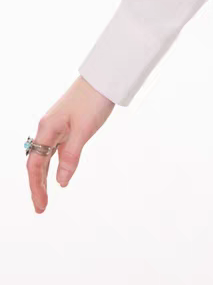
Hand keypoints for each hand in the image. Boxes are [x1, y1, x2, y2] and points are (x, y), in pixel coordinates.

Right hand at [27, 76, 115, 212]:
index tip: (41, 206)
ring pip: (45, 156)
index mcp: (47, 130)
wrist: (104, 77)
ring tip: (46, 194)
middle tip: (41, 207)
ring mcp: (56, 125)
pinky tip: (59, 172)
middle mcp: (47, 128)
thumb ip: (70, 157)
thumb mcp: (83, 131)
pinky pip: (55, 148)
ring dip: (44, 176)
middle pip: (36, 162)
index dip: (36, 187)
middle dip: (37, 185)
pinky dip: (55, 163)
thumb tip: (61, 182)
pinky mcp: (67, 123)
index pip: (35, 165)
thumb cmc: (93, 101)